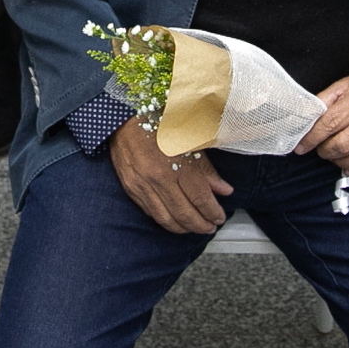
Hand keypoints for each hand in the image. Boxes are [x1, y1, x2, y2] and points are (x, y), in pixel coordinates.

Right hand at [108, 119, 230, 233]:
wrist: (125, 119)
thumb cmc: (159, 125)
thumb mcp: (190, 142)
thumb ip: (207, 170)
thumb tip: (224, 190)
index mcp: (176, 165)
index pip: (200, 198)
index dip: (212, 212)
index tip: (219, 217)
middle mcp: (159, 179)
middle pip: (185, 214)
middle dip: (201, 225)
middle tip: (211, 226)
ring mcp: (143, 186)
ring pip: (167, 219)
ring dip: (184, 228)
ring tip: (196, 227)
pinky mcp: (131, 189)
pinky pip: (151, 213)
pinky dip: (166, 221)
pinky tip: (175, 221)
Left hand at [294, 67, 348, 177]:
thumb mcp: (345, 85)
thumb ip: (323, 101)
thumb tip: (304, 118)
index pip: (329, 125)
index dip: (312, 139)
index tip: (302, 146)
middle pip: (343, 146)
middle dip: (325, 152)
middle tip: (322, 149)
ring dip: (341, 163)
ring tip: (336, 156)